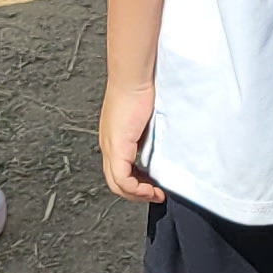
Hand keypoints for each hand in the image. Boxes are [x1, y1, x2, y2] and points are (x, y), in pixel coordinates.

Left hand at [99, 79, 162, 202]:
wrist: (134, 77)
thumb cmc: (142, 88)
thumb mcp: (147, 117)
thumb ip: (151, 132)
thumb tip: (164, 143)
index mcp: (115, 138)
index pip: (119, 170)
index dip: (136, 183)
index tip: (154, 186)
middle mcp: (108, 145)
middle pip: (115, 181)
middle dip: (136, 193)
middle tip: (154, 195)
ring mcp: (110, 147)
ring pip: (116, 183)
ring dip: (137, 194)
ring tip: (154, 195)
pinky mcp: (116, 147)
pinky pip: (122, 179)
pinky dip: (136, 188)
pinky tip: (150, 189)